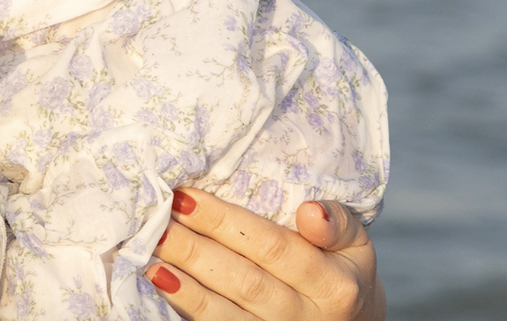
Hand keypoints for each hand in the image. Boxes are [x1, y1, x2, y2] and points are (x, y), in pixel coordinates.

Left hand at [147, 191, 382, 320]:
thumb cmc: (342, 271)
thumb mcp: (355, 244)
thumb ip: (336, 223)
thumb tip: (309, 211)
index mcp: (333, 285)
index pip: (273, 247)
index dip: (227, 223)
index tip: (186, 198)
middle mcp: (306, 318)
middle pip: (244, 281)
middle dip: (195, 250)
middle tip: (157, 222)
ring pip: (226, 314)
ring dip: (184, 285)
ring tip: (150, 255)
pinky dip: (190, 310)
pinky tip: (164, 287)